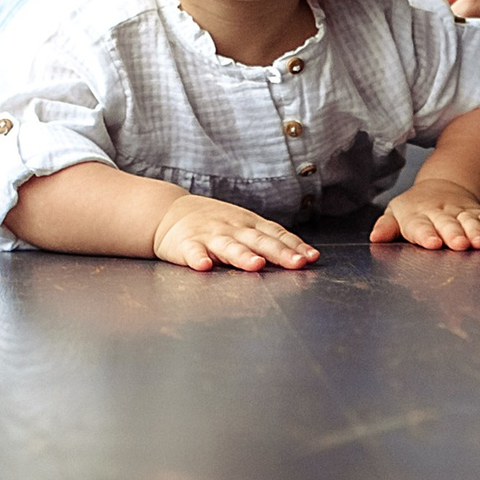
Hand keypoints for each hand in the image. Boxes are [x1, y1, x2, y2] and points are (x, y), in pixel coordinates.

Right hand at [152, 195, 319, 272]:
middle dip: (279, 252)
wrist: (169, 212)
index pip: (276, 234)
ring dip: (243, 256)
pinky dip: (198, 259)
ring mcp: (210, 236)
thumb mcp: (243, 225)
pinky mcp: (186, 244)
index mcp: (249, 224)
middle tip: (297, 263)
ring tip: (256, 265)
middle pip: (259, 241)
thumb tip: (303, 255)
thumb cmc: (215, 223)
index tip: (311, 258)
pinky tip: (204, 267)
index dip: (294, 246)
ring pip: (229, 246)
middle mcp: (233, 228)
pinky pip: (193, 252)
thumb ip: (268, 239)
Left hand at [371, 176, 479, 250]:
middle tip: (458, 244)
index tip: (431, 243)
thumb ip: (387, 227)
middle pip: (447, 224)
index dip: (426, 234)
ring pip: (469, 221)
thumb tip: (375, 238)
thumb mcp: (396, 214)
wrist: (442, 187)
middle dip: (453, 234)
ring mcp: (460, 213)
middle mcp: (439, 213)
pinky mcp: (478, 213)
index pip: (419, 225)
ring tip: (479, 243)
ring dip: (474, 231)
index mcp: (416, 215)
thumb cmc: (414, 210)